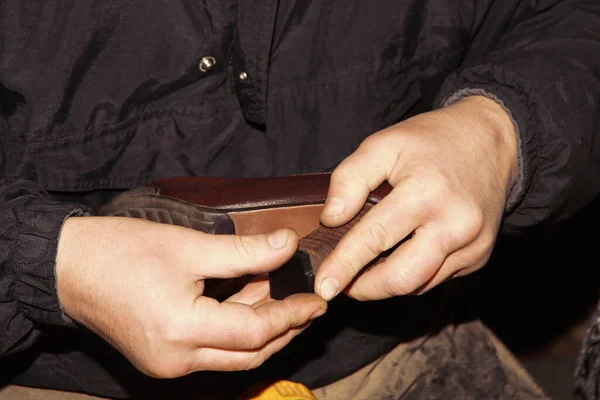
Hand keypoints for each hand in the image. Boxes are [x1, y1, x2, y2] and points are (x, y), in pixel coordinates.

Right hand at [56, 217, 326, 377]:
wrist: (68, 267)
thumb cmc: (122, 250)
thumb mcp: (189, 245)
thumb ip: (244, 252)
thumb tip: (288, 246)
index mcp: (181, 330)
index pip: (255, 332)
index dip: (291, 315)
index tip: (317, 300)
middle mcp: (176, 359)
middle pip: (249, 354)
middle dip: (284, 329)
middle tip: (308, 304)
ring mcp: (166, 365)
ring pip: (233, 357)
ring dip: (260, 329)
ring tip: (272, 290)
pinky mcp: (161, 360)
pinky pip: (212, 353)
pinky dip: (234, 332)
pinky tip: (242, 300)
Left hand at [315, 96, 517, 300]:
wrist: (490, 141)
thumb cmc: (431, 141)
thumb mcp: (383, 144)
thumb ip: (350, 178)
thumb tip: (331, 218)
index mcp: (426, 193)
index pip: (375, 239)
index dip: (344, 265)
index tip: (323, 286)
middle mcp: (455, 224)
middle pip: (401, 278)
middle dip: (364, 288)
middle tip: (340, 283)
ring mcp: (472, 245)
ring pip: (419, 284)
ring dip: (386, 285)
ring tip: (363, 271)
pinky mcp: (479, 256)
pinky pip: (437, 278)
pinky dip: (411, 275)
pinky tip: (397, 259)